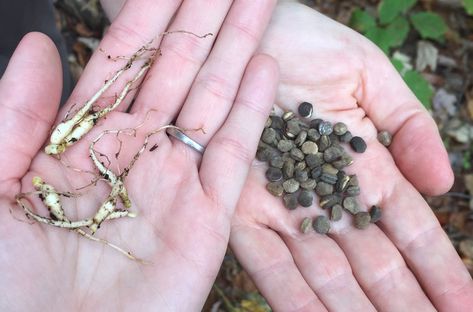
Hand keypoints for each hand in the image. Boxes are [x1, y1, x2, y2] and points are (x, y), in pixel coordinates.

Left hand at [0, 1, 277, 309]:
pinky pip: (234, 153)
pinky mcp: (210, 216)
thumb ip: (15, 117)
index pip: (125, 60)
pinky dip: (252, 110)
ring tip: (260, 3)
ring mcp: (179, 181)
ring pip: (214, 99)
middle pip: (179, 69)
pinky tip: (266, 67)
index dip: (151, 14)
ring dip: (237, 50)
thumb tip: (44, 46)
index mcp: (85, 140)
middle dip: (206, 19)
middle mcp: (138, 151)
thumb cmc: (8, 285)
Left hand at [229, 2, 472, 310]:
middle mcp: (323, 197)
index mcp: (361, 169)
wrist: (241, 35)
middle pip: (371, 263)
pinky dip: (293, 297)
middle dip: (401, 302)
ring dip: (354, 310)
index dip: (436, 266)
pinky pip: (268, 262)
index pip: (407, 228)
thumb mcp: (365, 75)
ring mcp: (282, 207)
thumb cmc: (304, 44)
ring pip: (325, 274)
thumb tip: (444, 184)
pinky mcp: (238, 209)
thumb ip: (406, 125)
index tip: (463, 305)